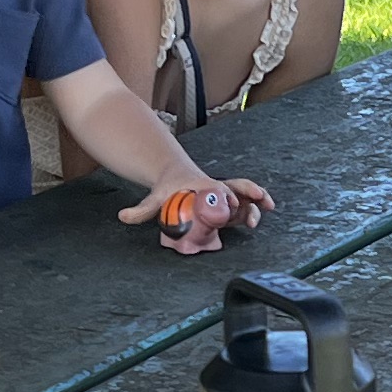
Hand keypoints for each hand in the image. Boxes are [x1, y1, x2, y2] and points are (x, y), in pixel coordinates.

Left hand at [124, 176, 275, 253]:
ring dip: (257, 200)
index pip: (216, 190)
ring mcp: (224, 196)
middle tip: (255, 204)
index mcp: (202, 186)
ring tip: (268, 206)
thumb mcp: (155, 198)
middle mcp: (216, 189)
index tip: (230, 204)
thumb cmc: (167, 187)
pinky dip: (257, 205)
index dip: (224, 196)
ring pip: (245, 196)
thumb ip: (142, 209)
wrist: (173, 175)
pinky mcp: (227, 205)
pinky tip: (267, 209)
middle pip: (236, 188)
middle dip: (247, 195)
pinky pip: (245, 205)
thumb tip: (122, 217)